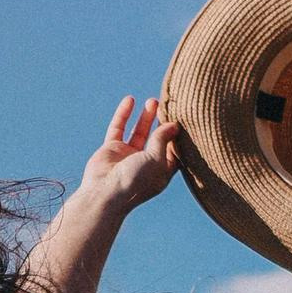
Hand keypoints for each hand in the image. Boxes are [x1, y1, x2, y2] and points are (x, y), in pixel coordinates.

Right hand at [73, 94, 180, 216]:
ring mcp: (127, 156)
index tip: (186, 121)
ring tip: (153, 101)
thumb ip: (163, 139)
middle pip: (157, 139)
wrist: (105, 192)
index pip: (173, 152)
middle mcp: (145, 164)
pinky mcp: (112, 148)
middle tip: (170, 105)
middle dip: (163, 123)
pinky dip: (124, 114)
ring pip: (139, 132)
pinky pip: (119, 128)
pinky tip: (130, 100)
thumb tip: (173, 124)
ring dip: (146, 117)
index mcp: (160, 172)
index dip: (179, 137)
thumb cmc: (136, 180)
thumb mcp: (156, 159)